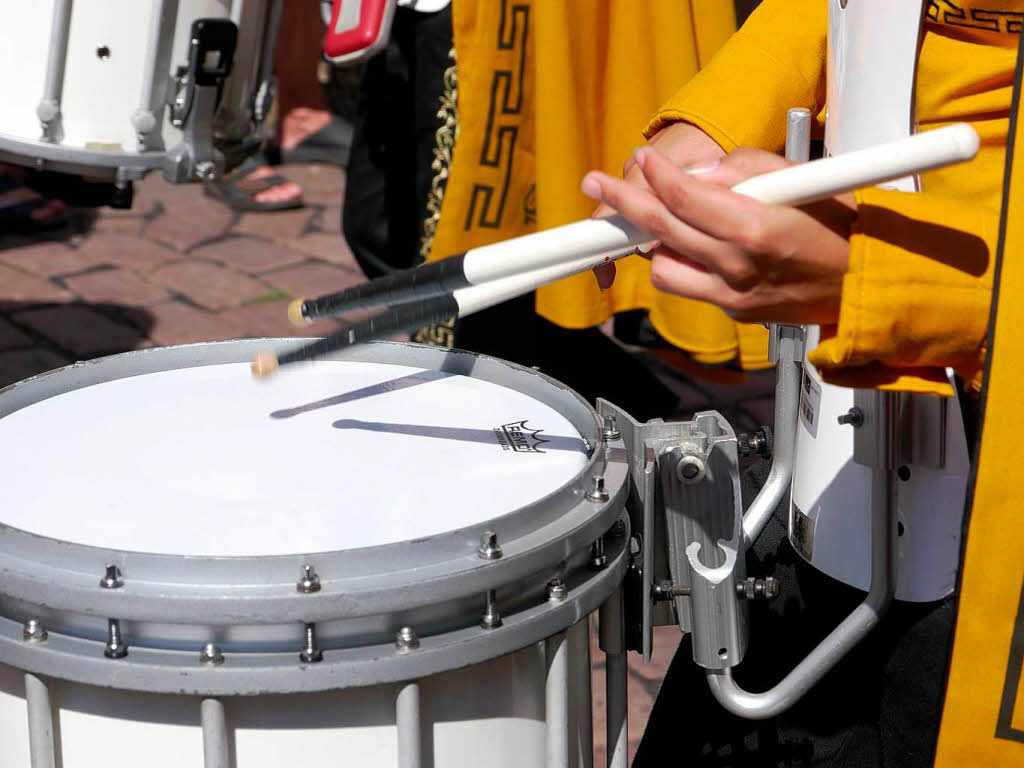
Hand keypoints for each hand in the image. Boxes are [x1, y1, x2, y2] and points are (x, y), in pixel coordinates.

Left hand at [581, 146, 854, 324]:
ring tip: (659, 219)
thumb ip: (749, 169)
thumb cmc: (845, 229)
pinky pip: (691, 286)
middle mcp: (738, 267)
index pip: (684, 196)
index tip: (640, 159)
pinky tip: (694, 245)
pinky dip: (685, 262)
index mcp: (756, 229)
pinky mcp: (734, 312)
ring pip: (664, 268)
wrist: (869, 287)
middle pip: (660, 231)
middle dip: (623, 202)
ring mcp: (732, 295)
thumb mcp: (806, 180)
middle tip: (597, 183)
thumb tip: (701, 172)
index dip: (655, 174)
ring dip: (655, 241)